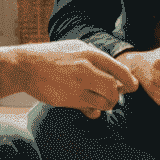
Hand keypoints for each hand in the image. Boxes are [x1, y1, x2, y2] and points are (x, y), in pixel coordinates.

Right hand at [22, 42, 138, 117]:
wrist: (26, 66)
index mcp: (90, 54)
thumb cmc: (53, 56)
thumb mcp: (77, 48)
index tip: (132, 87)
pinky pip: (90, 110)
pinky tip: (90, 108)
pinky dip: (94, 111)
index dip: (129, 81)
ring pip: (104, 103)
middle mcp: (86, 70)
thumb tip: (115, 74)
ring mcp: (77, 86)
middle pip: (114, 89)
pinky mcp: (68, 100)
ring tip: (101, 102)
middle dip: (116, 96)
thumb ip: (96, 59)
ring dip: (106, 105)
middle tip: (113, 97)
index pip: (119, 70)